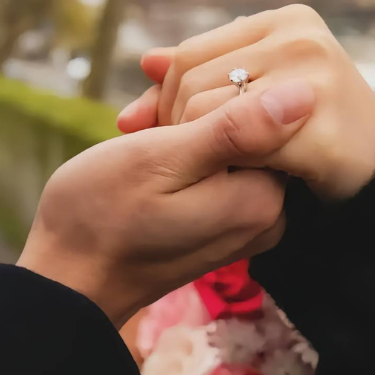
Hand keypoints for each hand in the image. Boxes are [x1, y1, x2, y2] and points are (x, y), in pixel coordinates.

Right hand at [18, 81, 314, 327]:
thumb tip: (309, 93)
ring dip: (179, 128)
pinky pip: (211, 171)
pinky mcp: (218, 227)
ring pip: (225, 145)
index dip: (209, 93)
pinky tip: (141, 151)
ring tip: (134, 135)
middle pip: (248, 129)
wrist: (65, 281)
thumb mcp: (161, 159)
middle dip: (192, 109)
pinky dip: (177, 153)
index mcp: (262, 199)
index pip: (266, 112)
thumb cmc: (100, 215)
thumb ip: (236, 129)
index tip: (159, 110)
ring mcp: (242, 225)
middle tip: (139, 119)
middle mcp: (265, 216)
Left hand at [119, 5, 374, 199]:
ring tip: (213, 166)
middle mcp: (299, 38)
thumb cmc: (309, 130)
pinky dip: (227, 165)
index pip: (187, 55)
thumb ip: (199, 73)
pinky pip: (236, 143)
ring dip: (198, 147)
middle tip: (185, 156)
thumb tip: (145, 62)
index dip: (163, 97)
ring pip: (205, 110)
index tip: (161, 130)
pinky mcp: (317, 121)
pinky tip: (236, 178)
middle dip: (174, 124)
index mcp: (284, 20)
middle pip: (190, 81)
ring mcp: (311, 77)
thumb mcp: (254, 87)